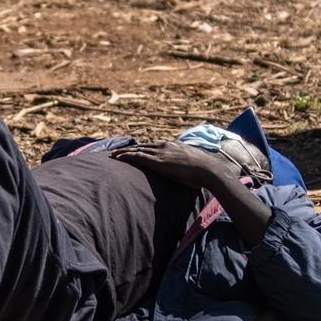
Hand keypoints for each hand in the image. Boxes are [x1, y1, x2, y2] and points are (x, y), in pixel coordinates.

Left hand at [113, 141, 237, 190]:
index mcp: (174, 146)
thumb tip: (187, 175)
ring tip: (112, 155)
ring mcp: (161, 152)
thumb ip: (186, 167)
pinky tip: (117, 158)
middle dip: (129, 148)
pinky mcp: (158, 160)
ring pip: (137, 150)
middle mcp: (166, 146)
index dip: (142, 148)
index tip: (134, 150)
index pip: (153, 145)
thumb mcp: (193, 166)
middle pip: (142, 146)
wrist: (207, 169)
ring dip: (124, 152)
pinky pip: (138, 156)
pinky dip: (127, 156)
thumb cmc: (203, 172)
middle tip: (117, 151)